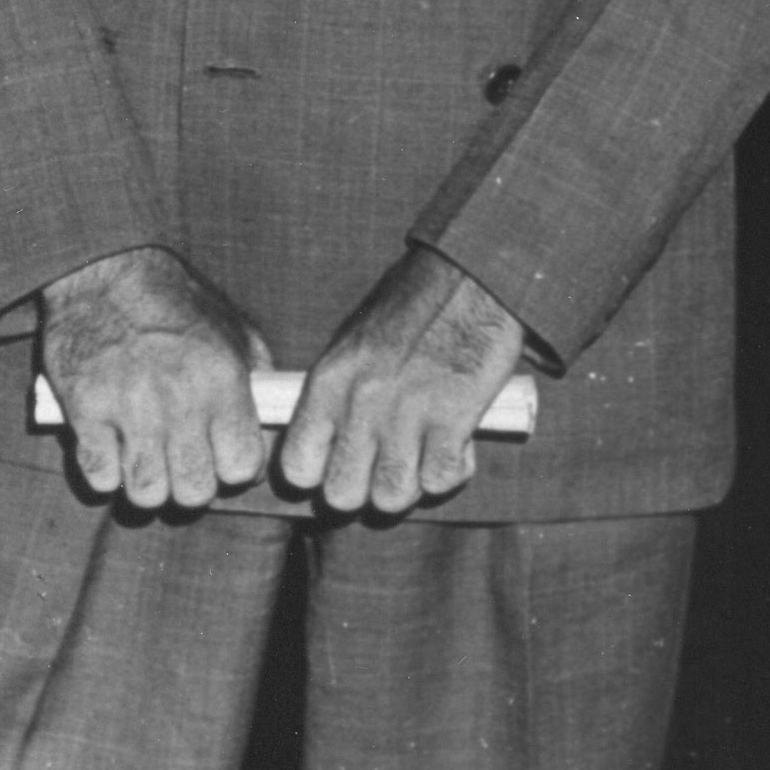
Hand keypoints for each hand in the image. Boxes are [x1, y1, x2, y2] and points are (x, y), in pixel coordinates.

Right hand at [39, 244, 269, 508]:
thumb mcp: (233, 328)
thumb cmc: (176, 300)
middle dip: (194, 485)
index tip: (228, 460)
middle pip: (194, 491)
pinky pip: (99, 477)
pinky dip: (108, 474)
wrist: (107, 272)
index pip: (242, 465)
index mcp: (222, 379)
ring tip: (151, 460)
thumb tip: (267, 419)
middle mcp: (179, 399)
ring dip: (151, 484)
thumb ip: (255, 375)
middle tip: (186, 463)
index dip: (238, 470)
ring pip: (146, 493)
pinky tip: (115, 449)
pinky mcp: (84, 410)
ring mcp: (128, 408)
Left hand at [279, 248, 527, 515]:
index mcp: (330, 381)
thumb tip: (333, 439)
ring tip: (425, 457)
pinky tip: (458, 446)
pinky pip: (441, 479)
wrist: (473, 272)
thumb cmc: (417, 302)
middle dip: (366, 489)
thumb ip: (340, 392)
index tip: (342, 465)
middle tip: (389, 465)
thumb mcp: (357, 340)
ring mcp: (407, 414)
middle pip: (342, 495)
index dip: (319, 476)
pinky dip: (452, 471)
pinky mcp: (454, 417)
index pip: (297, 467)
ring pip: (391, 497)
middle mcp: (361, 403)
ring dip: (412, 484)